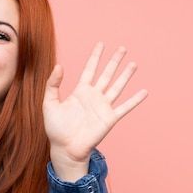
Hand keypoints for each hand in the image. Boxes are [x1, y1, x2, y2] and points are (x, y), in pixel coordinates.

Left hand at [43, 42, 147, 179]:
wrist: (65, 149)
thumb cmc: (55, 129)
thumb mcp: (49, 104)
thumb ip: (52, 85)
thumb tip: (59, 66)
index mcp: (80, 92)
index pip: (89, 69)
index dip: (95, 57)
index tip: (101, 44)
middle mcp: (93, 97)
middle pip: (106, 74)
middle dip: (114, 61)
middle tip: (122, 48)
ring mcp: (103, 107)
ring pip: (117, 87)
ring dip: (126, 75)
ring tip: (133, 64)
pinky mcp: (109, 119)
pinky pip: (125, 107)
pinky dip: (135, 100)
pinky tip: (144, 91)